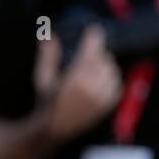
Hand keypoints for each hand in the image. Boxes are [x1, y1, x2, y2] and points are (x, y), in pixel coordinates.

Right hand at [36, 24, 122, 144]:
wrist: (54, 128)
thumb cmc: (45, 102)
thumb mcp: (42, 77)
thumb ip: (47, 56)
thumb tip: (48, 36)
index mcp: (75, 80)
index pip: (91, 52)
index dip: (94, 38)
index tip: (94, 30)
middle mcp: (92, 89)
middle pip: (103, 60)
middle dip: (97, 52)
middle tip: (89, 49)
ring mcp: (101, 98)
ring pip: (112, 72)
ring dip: (105, 64)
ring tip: (95, 63)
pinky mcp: (106, 106)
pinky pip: (116, 86)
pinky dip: (111, 78)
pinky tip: (102, 76)